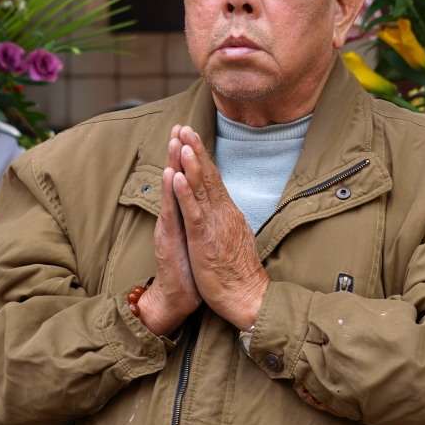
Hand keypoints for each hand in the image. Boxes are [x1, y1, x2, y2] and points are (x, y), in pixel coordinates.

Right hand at [138, 126, 202, 335]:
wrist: (177, 299)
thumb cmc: (192, 272)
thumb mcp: (199, 240)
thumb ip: (199, 220)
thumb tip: (208, 205)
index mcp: (185, 216)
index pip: (187, 182)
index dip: (189, 158)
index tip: (190, 134)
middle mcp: (175, 217)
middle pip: (176, 179)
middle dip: (178, 152)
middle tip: (179, 127)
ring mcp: (170, 226)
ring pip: (172, 189)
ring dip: (173, 162)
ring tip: (174, 140)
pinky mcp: (170, 239)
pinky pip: (173, 211)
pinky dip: (172, 192)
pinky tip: (171, 174)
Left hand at [171, 125, 268, 328]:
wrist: (248, 298)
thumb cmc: (239, 273)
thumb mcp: (234, 238)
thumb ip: (228, 220)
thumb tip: (226, 208)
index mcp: (227, 213)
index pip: (213, 179)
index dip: (202, 157)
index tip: (192, 137)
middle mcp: (223, 213)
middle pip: (208, 175)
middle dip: (195, 149)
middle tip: (185, 126)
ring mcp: (214, 224)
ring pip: (201, 188)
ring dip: (190, 163)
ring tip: (182, 140)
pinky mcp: (205, 239)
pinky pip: (194, 212)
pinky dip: (185, 193)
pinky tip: (177, 177)